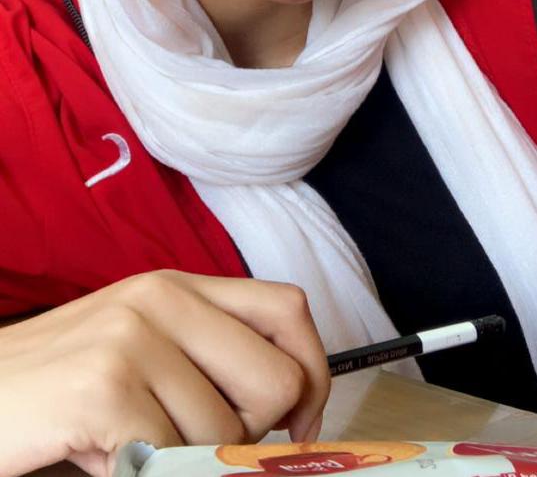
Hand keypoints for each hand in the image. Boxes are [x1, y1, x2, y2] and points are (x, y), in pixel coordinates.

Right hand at [0, 270, 329, 476]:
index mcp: (177, 285)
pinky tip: (103, 451)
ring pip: (225, 436)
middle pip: (277, 379)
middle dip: (249, 433)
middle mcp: (161, 299)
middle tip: (192, 441)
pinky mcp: (104, 387)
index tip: (299, 421)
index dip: (312, 371)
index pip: (288, 307)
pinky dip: (141, 472)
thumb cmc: (61, 382)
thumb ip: (208, 358)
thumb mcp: (142, 348)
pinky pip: (171, 459)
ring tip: (128, 437)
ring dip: (182, 459)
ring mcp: (132, 339)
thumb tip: (294, 409)